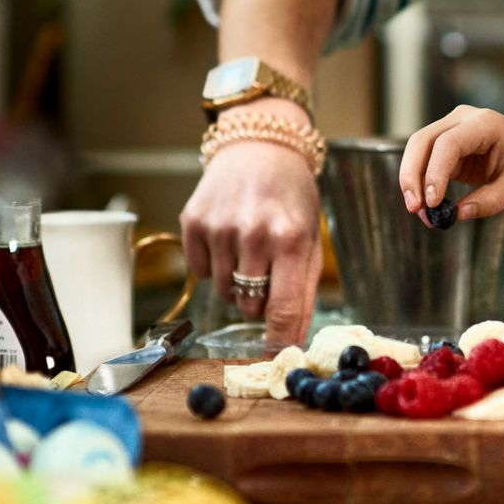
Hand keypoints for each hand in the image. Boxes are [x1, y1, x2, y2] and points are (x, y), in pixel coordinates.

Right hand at [180, 112, 323, 346]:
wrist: (260, 147)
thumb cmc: (292, 198)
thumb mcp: (311, 241)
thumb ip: (303, 293)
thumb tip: (292, 342)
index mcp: (292, 240)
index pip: (282, 309)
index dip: (280, 340)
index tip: (278, 356)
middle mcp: (254, 233)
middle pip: (249, 306)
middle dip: (260, 302)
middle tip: (269, 275)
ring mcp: (219, 227)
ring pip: (223, 293)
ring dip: (237, 285)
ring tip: (250, 254)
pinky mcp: (192, 222)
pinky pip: (199, 273)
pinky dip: (213, 267)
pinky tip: (228, 240)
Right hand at [397, 105, 503, 230]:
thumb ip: (490, 201)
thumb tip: (458, 214)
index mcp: (485, 123)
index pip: (448, 144)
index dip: (435, 172)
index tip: (432, 202)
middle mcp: (463, 119)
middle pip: (423, 141)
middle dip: (413, 175)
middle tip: (414, 208)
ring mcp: (452, 128)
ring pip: (418, 150)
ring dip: (413, 180)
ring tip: (419, 212)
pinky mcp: (447, 145)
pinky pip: (426, 161)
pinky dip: (422, 183)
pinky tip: (426, 206)